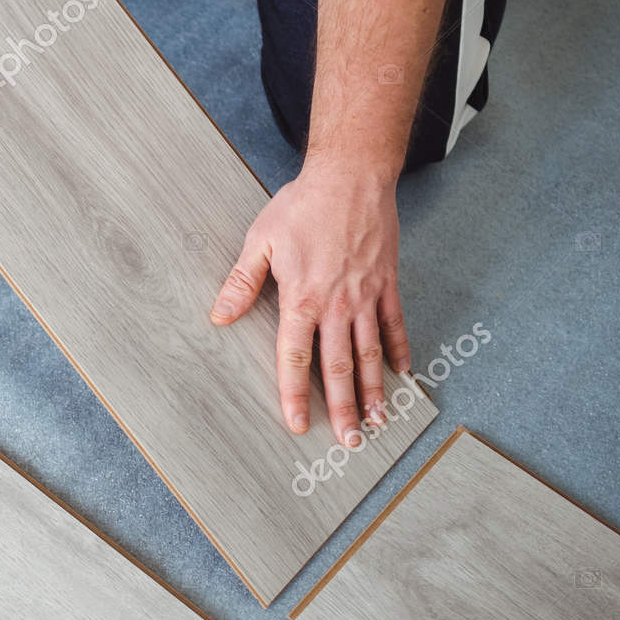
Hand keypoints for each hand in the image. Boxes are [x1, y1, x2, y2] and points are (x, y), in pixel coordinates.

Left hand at [209, 159, 410, 446]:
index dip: (294, 393)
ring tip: (376, 421)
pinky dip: (398, 350)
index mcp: (301, 298)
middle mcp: (337, 305)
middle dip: (342, 408)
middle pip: (339, 367)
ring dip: (374, 390)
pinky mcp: (386, 283)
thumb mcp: (260, 241)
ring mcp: (366, 296)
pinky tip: (400, 373)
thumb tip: (218, 316)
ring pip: (370, 353)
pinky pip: (393, 324)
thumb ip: (241, 283)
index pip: (295, 357)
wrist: (351, 177)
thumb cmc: (301, 206)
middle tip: (348, 442)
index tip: (296, 423)